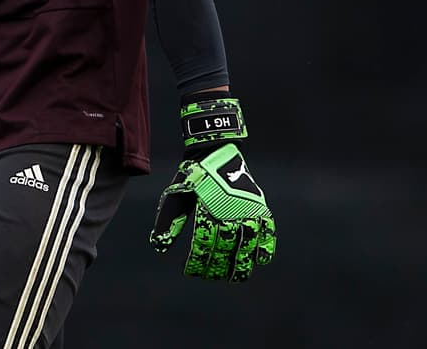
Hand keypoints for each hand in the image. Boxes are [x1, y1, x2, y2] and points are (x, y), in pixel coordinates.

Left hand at [149, 144, 276, 280]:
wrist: (213, 149)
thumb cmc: (191, 175)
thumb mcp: (176, 195)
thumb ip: (169, 222)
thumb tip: (159, 247)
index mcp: (208, 211)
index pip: (204, 246)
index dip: (197, 263)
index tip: (189, 272)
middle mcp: (230, 213)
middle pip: (226, 250)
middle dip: (218, 267)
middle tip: (210, 276)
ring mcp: (248, 210)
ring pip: (248, 245)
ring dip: (242, 264)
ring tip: (236, 277)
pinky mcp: (259, 206)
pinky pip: (267, 231)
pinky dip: (265, 246)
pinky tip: (260, 260)